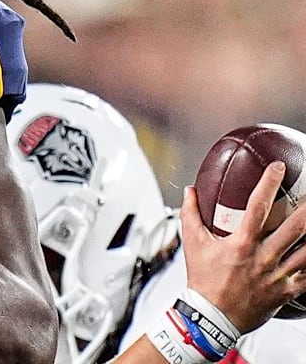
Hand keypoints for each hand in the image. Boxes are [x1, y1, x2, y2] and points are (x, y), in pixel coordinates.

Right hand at [182, 161, 305, 332]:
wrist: (212, 317)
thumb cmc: (203, 280)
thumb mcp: (192, 244)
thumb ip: (191, 214)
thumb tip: (190, 191)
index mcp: (241, 243)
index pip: (258, 206)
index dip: (269, 183)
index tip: (278, 167)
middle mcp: (263, 257)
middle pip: (295, 227)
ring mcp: (277, 275)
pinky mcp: (287, 291)